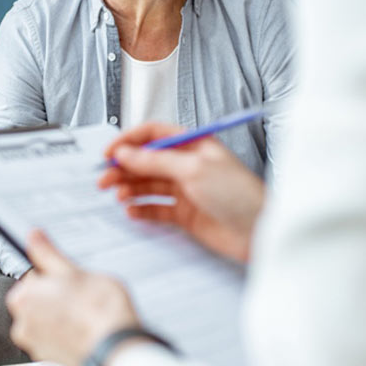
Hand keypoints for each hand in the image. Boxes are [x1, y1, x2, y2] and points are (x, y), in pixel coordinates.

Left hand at [5, 230, 139, 365]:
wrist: (117, 348)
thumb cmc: (99, 311)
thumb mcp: (74, 271)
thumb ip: (48, 254)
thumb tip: (34, 237)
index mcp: (23, 297)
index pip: (33, 275)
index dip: (55, 274)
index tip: (69, 277)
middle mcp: (22, 324)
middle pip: (38, 299)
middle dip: (56, 295)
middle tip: (80, 293)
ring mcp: (36, 344)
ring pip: (47, 319)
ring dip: (62, 314)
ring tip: (85, 311)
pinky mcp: (50, 358)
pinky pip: (55, 338)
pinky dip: (66, 332)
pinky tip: (85, 327)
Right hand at [99, 122, 265, 262]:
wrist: (260, 231)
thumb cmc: (239, 194)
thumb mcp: (194, 169)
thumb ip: (156, 160)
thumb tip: (126, 153)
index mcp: (193, 144)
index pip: (153, 134)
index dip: (129, 142)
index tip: (110, 154)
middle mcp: (188, 164)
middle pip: (147, 161)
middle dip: (124, 168)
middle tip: (105, 179)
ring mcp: (186, 189)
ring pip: (149, 185)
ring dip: (130, 189)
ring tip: (117, 195)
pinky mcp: (186, 214)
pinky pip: (156, 208)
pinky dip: (142, 209)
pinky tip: (132, 211)